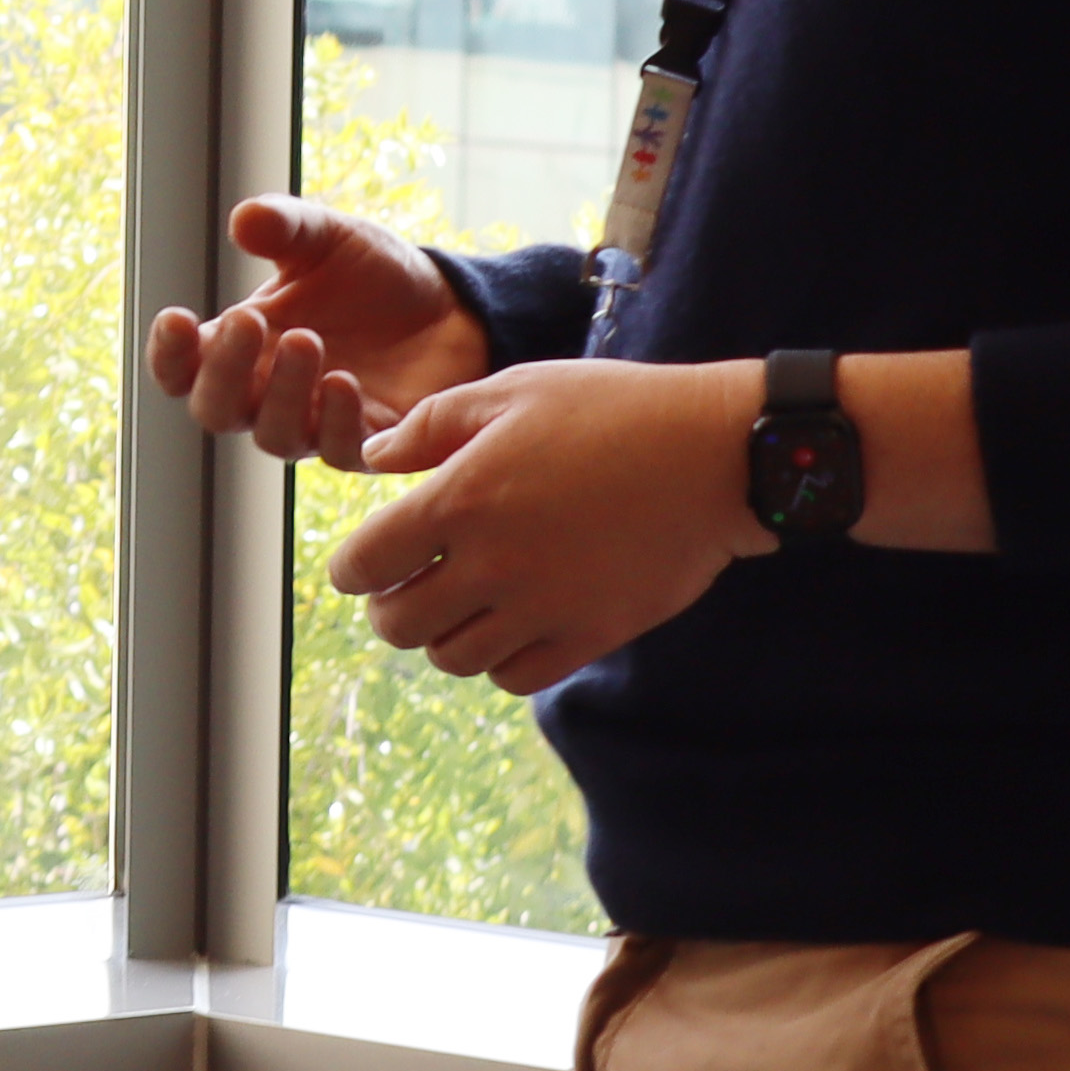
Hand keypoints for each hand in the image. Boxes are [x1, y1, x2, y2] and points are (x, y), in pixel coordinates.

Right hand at [147, 193, 492, 470]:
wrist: (450, 306)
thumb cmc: (371, 275)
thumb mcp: (327, 238)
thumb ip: (285, 227)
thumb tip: (245, 219)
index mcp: (242, 347)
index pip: (181, 370)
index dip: (169, 354)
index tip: (176, 318)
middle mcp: (268, 394)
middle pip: (215, 410)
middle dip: (223, 370)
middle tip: (248, 321)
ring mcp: (316, 423)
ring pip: (274, 435)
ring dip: (283, 393)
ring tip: (308, 341)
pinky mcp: (369, 442)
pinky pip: (338, 451)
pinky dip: (336, 422)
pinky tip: (345, 383)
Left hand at [325, 359, 761, 693]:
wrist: (719, 454)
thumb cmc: (614, 410)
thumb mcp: (514, 392)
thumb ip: (431, 426)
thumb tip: (375, 460)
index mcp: (459, 500)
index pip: (363, 564)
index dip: (351, 568)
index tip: (365, 561)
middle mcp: (492, 564)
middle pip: (397, 626)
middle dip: (390, 608)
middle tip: (408, 587)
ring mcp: (543, 607)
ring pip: (453, 658)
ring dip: (445, 636)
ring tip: (463, 605)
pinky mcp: (592, 634)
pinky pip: (515, 678)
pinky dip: (500, 661)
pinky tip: (512, 626)